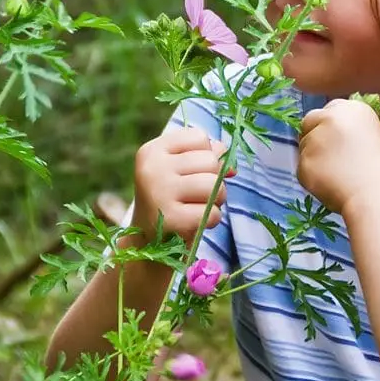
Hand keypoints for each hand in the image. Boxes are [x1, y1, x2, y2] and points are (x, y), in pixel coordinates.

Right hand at [131, 127, 228, 242]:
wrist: (148, 243)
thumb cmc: (172, 200)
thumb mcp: (182, 171)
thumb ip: (206, 156)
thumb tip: (230, 162)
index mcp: (152, 151)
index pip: (198, 137)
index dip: (205, 155)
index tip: (191, 172)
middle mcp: (152, 169)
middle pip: (209, 161)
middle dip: (214, 179)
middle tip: (197, 195)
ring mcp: (159, 194)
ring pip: (213, 185)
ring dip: (216, 199)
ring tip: (199, 207)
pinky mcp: (171, 220)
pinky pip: (212, 212)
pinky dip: (213, 219)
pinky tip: (196, 223)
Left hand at [298, 98, 379, 215]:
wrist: (377, 197)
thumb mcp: (372, 137)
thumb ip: (350, 129)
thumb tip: (332, 132)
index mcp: (353, 108)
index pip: (329, 109)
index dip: (330, 125)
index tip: (336, 140)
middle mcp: (330, 117)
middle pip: (310, 121)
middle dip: (314, 134)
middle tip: (328, 156)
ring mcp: (314, 139)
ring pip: (304, 146)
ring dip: (314, 157)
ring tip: (338, 175)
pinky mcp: (303, 161)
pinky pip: (302, 167)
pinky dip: (312, 177)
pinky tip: (331, 184)